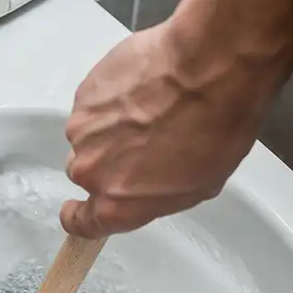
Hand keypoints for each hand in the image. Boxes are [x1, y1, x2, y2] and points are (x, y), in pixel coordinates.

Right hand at [60, 15, 270, 238]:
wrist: (210, 69)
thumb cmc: (214, 132)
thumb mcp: (196, 188)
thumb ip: (152, 197)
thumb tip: (142, 188)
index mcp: (117, 205)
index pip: (80, 222)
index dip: (78, 216)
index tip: (78, 210)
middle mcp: (90, 171)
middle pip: (84, 174)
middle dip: (106, 163)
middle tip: (141, 144)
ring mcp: (83, 129)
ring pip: (88, 136)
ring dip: (110, 129)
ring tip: (147, 111)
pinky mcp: (85, 92)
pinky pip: (92, 104)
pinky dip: (111, 100)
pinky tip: (143, 89)